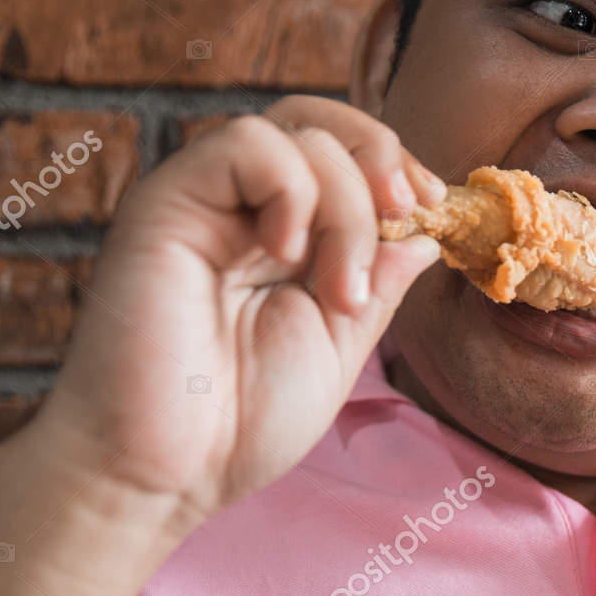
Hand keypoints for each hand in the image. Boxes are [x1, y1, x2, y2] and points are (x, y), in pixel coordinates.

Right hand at [36, 95, 447, 529]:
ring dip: (347, 205)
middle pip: (324, 124)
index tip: (432, 208)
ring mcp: (202, 202)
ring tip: (338, 290)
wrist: (163, 472)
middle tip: (406, 211)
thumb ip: (379, 281)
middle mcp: (239, 210)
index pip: (344, 156)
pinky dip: (293, 188)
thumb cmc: (239, 424)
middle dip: (384, 157)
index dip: (396, 168)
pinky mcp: (165, 203)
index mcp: (280, 238)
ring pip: (298, 131)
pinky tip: (287, 254)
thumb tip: (426, 231)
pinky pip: (247, 143)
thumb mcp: (340, 344)